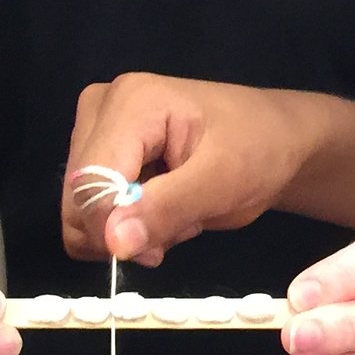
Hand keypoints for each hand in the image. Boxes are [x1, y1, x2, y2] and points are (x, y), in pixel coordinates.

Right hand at [61, 73, 312, 264]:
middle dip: (125, 228)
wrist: (276, 140)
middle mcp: (101, 109)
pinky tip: (163, 210)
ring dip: (128, 229)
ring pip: (81, 211)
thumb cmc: (259, 149)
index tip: (156, 252)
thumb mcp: (223, 181)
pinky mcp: (101, 153)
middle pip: (78, 197)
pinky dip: (126, 225)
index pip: (91, 181)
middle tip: (179, 226)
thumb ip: (167, 208)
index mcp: (130, 102)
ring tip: (176, 213)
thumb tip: (114, 241)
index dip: (113, 227)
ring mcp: (97, 129)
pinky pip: (91, 211)